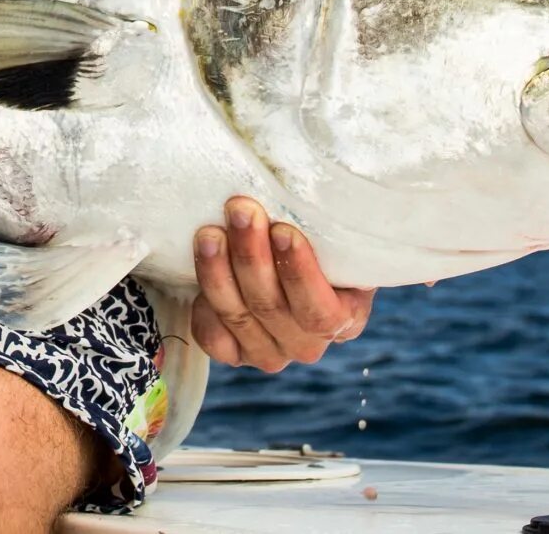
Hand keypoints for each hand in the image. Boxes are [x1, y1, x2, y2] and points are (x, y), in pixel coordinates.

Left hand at [190, 195, 374, 371]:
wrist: (291, 262)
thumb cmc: (320, 242)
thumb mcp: (339, 235)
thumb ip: (334, 224)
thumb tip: (324, 194)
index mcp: (346, 319)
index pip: (320, 311)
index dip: (299, 273)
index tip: (283, 231)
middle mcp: (307, 345)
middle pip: (270, 306)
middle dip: (251, 255)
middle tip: (239, 210)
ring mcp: (268, 353)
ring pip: (236, 315)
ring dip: (218, 270)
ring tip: (209, 232)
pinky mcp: (234, 353)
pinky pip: (212, 336)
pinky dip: (204, 304)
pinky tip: (203, 268)